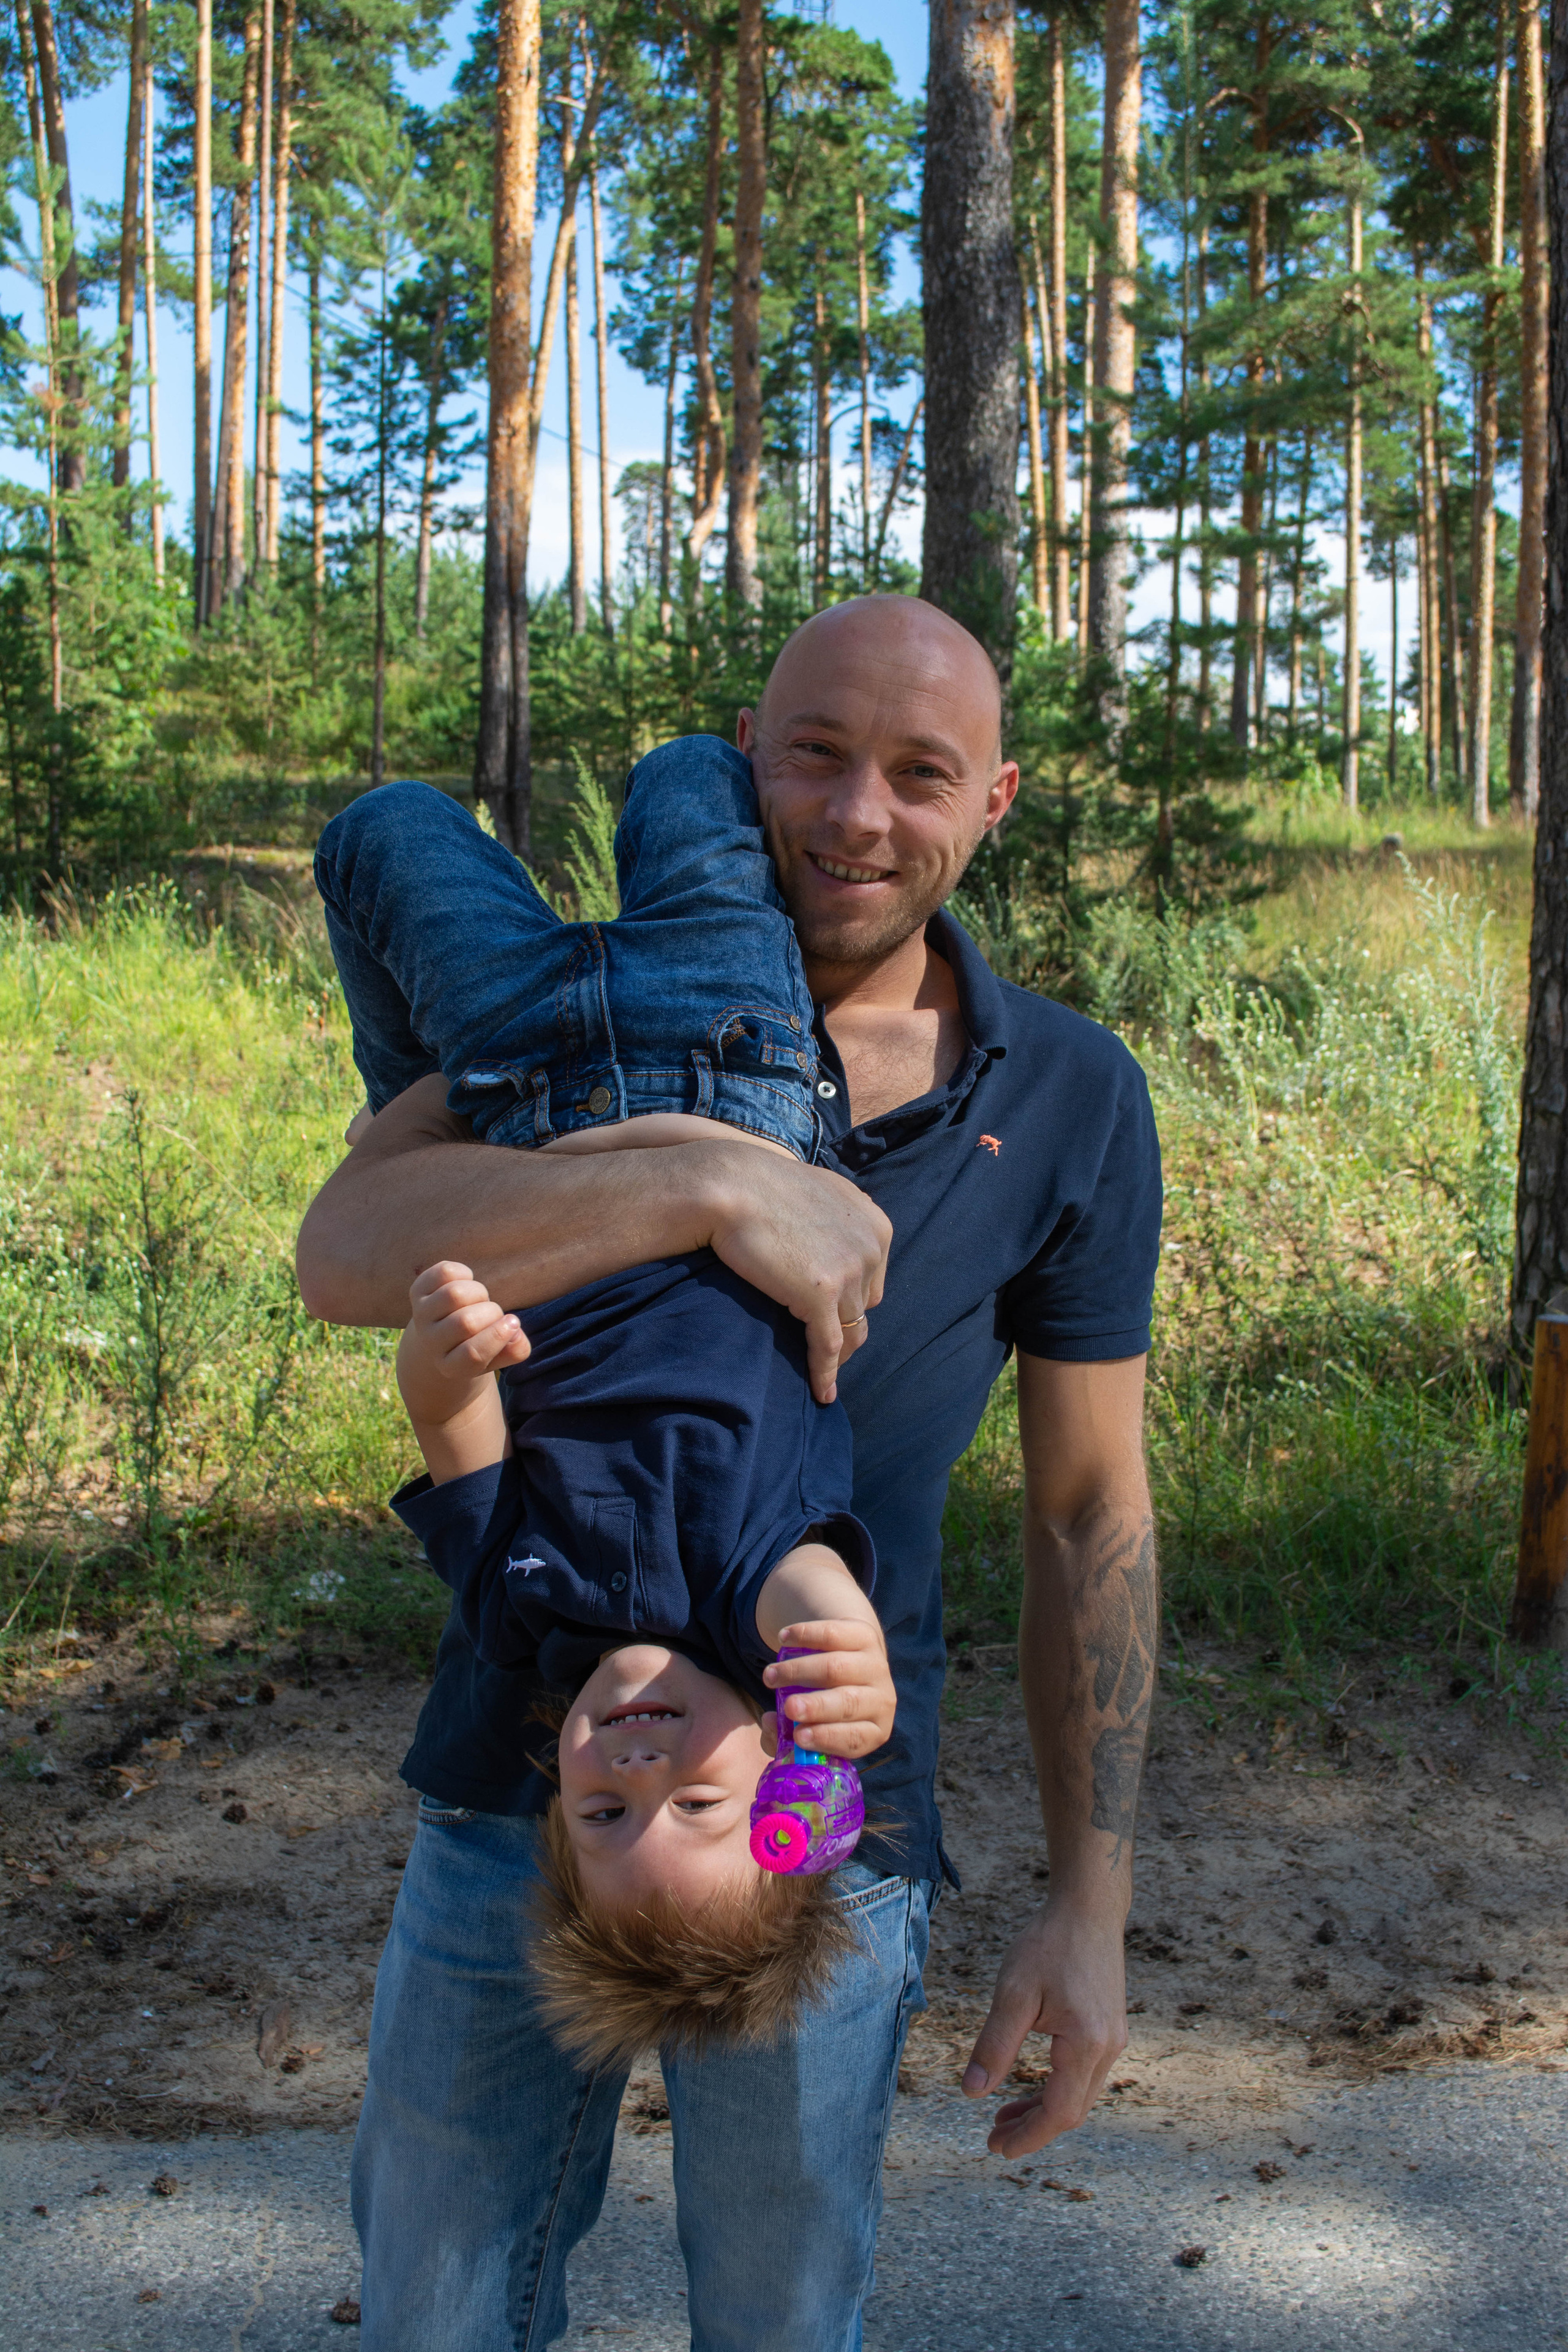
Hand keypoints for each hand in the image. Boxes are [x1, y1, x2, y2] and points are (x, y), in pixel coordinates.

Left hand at [395, 1260, 530, 1427]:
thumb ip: (516, 1350)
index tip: (512, 1322)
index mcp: (451, 1366)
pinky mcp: (417, 1292)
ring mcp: (421, 1316)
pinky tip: (467, 1283)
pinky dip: (463, 1273)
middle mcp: (431, 1343)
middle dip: (491, 1312)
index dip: (497, 1336)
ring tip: (480, 1299)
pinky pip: (444, 1273)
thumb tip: (514, 1329)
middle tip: (494, 1314)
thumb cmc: (477, 1344)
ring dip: (478, 1292)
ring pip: (454, 1294)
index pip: (472, 1354)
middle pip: (465, 1322)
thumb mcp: (498, 1356)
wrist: (438, 1338)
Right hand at [700, 1146, 890, 1403]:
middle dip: (846, 1326)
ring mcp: (849, 1273)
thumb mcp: (821, 1191)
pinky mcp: (821, 1297)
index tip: (834, 1317)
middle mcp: (871, 1249)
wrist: (731, 1185)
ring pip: (850, 1330)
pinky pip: (828, 1347)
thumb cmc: (763, 1185)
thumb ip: (840, 1216)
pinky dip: (826, 1373)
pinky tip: (822, 1392)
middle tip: (825, 1346)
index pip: (872, 1279)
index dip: (851, 1301)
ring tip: (826, 1376)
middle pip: (863, 1306)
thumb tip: (837, 1235)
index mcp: (876, 1225)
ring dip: (838, 1354)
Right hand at [761, 1618, 894, 1759]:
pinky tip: (783, 1639)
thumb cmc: (827, 1706)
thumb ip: (787, 1735)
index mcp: (874, 1730)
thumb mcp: (816, 1727)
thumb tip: (770, 1722)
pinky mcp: (866, 1636)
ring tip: (770, 1676)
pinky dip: (805, 1635)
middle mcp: (882, 1700)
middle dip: (817, 1706)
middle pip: (849, 1702)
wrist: (853, 1661)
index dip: (827, 1737)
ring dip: (798, 1671)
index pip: (855, 1738)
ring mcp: (876, 1665)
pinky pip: (833, 1634)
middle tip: (789, 1707)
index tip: (798, 1736)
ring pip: (836, 1667)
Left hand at [960, 1895, 1128, 2156]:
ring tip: (1004, 2117)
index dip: (1028, 2136)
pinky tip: (1030, 2086)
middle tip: (993, 2138)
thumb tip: (971, 2094)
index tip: (996, 2148)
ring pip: (1079, 2095)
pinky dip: (1057, 2089)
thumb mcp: (1013, 1993)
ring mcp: (1113, 2039)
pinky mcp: (1109, 2028)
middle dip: (1033, 2129)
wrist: (1088, 1908)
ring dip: (1044, 2111)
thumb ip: (995, 2046)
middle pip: (1072, 2110)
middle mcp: (1108, 2048)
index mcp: (1087, 2043)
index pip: (1059, 2112)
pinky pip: (1084, 2074)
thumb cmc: (1049, 1944)